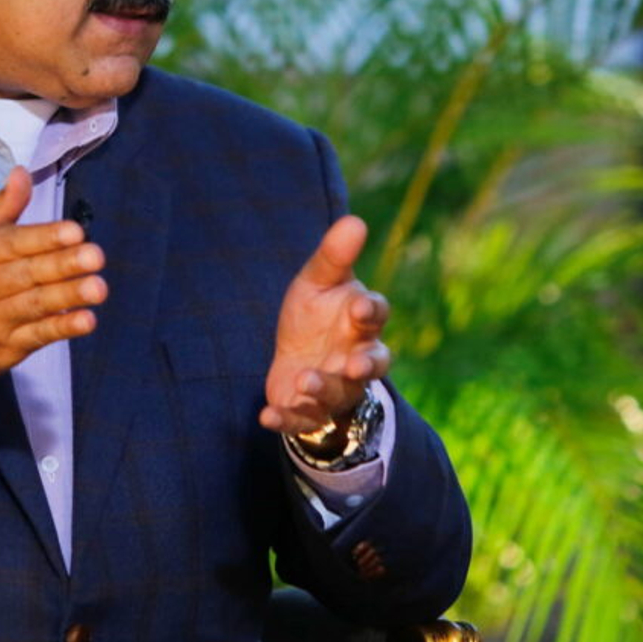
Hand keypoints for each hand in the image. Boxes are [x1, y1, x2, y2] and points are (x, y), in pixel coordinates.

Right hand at [0, 167, 105, 415]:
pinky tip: (86, 320)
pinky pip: (36, 337)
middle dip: (62, 265)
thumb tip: (22, 173)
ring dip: (68, 296)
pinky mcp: (4, 349)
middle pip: (25, 273)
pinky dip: (61, 329)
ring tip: (98, 287)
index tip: (75, 231)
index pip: (10, 243)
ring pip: (34, 305)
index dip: (44, 237)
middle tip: (95, 255)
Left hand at [261, 215, 390, 435]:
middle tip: (355, 365)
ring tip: (303, 380)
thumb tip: (355, 220)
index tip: (359, 307)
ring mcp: (336, 388)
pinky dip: (286, 420)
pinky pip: (303, 421)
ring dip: (323, 389)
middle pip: (374, 364)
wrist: (298, 357)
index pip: (376, 315)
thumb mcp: (317, 281)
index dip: (371, 312)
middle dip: (366, 366)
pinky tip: (266, 416)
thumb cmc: (315, 314)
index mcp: (361, 322)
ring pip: (339, 394)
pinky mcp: (309, 412)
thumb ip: (334, 257)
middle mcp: (356, 358)